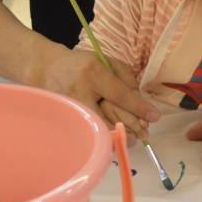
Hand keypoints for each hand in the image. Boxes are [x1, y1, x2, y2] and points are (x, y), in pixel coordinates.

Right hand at [41, 50, 159, 138]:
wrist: (47, 69)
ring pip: (98, 129)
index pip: (120, 95)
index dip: (139, 107)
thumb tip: (139, 98)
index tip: (154, 116)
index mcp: (93, 74)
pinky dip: (102, 138)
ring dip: (118, 137)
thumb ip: (125, 76)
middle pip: (109, 117)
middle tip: (144, 135)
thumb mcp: (105, 61)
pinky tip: (113, 140)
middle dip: (130, 128)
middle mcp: (81, 92)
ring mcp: (71, 109)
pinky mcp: (65, 119)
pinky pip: (87, 133)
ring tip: (132, 140)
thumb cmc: (81, 64)